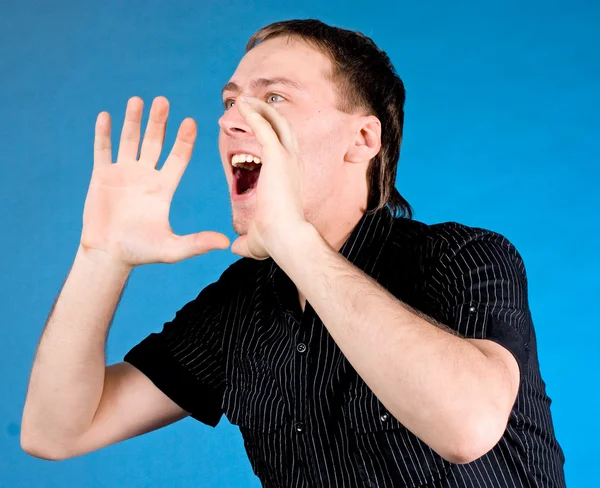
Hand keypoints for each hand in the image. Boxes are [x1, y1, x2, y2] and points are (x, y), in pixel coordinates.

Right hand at [81, 96, 229, 266]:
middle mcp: (146, 176)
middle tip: (163, 101)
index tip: (190, 122)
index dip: (183, 140)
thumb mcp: (173, 249)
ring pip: (130, 140)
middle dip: (159, 122)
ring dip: (133, 121)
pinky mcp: (102, 177)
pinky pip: (103, 151)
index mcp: (164, 187)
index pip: (178, 157)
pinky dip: (104, 134)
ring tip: (138, 100)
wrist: (109, 256)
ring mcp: (124, 174)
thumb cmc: (141, 252)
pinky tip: (106, 116)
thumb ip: (197, 243)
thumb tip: (225, 244)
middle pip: (155, 142)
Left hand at [230, 97, 309, 259]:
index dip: (271, 136)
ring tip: (244, 98)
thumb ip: (245, 241)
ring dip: (261, 109)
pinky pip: (264, 127)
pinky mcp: (277, 156)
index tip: (256, 128)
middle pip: (284, 129)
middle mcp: (293, 163)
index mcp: (290, 178)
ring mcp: (287, 158)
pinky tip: (241, 104)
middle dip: (268, 115)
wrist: (285, 238)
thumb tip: (234, 249)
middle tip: (251, 104)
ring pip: (276, 123)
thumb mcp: (256, 238)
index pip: (283, 149)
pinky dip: (254, 113)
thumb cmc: (275, 242)